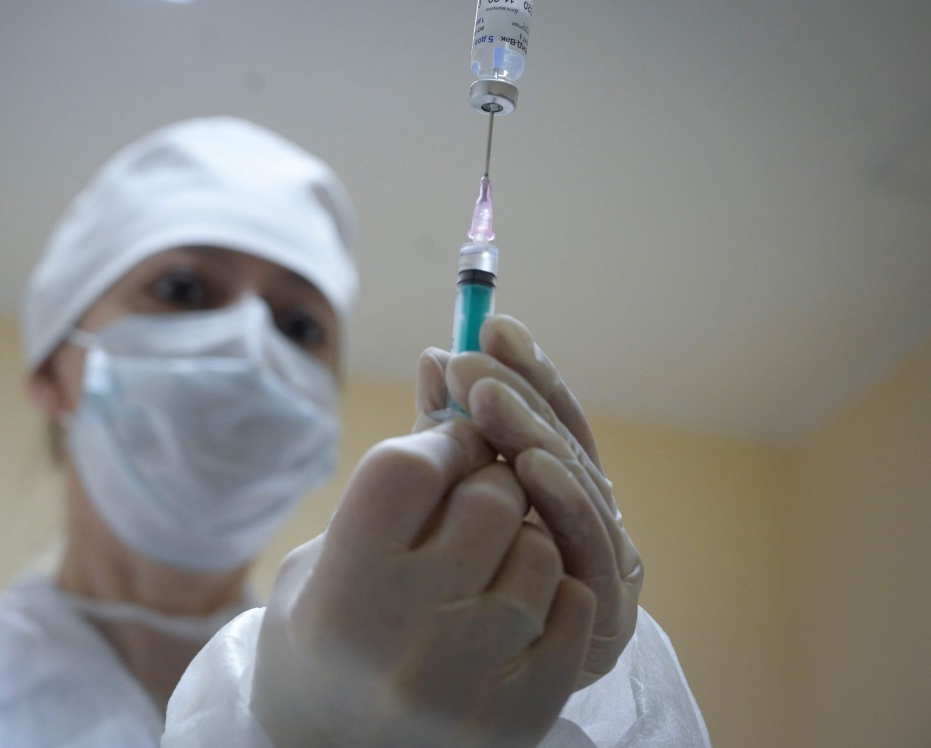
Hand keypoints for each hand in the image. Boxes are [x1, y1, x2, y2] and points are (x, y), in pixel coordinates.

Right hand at [251, 412, 594, 747]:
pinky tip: (516, 598)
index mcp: (340, 587)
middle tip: (476, 495)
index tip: (454, 440)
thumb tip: (444, 355)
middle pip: (489, 500)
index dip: (444, 435)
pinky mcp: (514, 718)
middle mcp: (402, 638)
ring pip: (539, 552)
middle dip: (490, 478)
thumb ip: (399, 466)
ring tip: (490, 557)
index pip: (413, 465)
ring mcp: (464, 684)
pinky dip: (553, 589)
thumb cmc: (324, 629)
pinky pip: (570, 611)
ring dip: (524, 535)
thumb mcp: (334, 546)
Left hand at [415, 314, 642, 686]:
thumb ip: (447, 439)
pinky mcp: (600, 622)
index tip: (491, 326)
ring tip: (491, 397)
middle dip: (522, 395)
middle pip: (566, 447)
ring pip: (577, 490)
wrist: (424, 698)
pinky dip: (561, 501)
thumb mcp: (438, 502)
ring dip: (535, 436)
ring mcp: (601, 571)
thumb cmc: (429, 587)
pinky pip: (585, 553)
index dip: (529, 370)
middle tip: (475, 359)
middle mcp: (588, 526)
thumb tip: (438, 355)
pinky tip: (526, 464)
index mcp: (555, 495)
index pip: (552, 421)